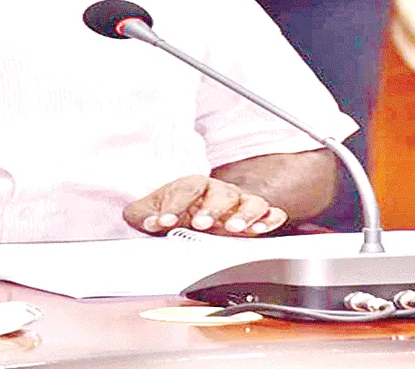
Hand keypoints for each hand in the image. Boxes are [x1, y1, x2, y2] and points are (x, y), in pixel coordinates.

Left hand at [124, 175, 286, 236]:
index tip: (164, 221)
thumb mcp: (151, 213)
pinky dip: (269, 219)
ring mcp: (239, 204)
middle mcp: (218, 192)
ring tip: (234, 228)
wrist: (190, 214)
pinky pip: (269, 213)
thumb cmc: (174, 210)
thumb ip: (144, 215)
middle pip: (220, 194)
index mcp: (193, 186)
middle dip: (211, 209)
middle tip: (200, 224)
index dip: (174, 206)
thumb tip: (149, 220)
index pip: (185, 190)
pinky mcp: (255, 218)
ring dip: (243, 214)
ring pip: (248, 202)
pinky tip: (263, 228)